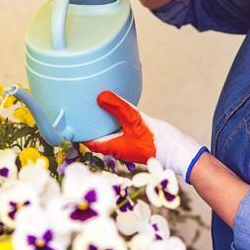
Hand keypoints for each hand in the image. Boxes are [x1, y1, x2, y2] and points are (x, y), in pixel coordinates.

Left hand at [85, 91, 207, 180]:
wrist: (179, 152)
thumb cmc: (158, 142)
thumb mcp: (135, 121)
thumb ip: (118, 108)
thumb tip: (100, 97)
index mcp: (113, 148)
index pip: (88, 141)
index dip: (78, 132)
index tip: (70, 121)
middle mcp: (118, 148)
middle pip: (97, 137)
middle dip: (89, 125)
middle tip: (81, 110)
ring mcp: (127, 145)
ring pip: (109, 134)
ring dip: (102, 123)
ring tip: (96, 108)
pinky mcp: (136, 141)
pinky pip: (120, 131)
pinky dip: (115, 122)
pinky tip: (117, 112)